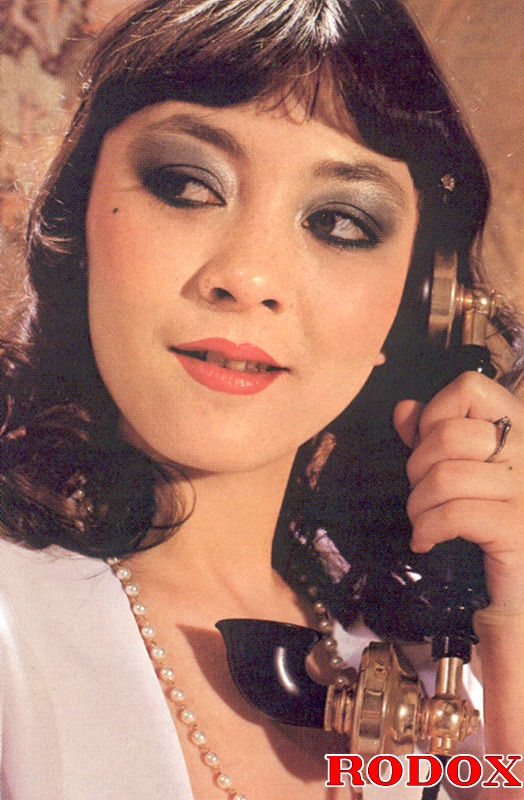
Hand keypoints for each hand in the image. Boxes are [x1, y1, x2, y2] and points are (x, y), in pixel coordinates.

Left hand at [394, 372, 523, 614]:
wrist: (519, 593)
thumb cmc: (487, 524)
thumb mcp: (460, 471)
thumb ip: (432, 435)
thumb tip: (404, 408)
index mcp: (518, 429)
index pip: (470, 388)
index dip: (434, 414)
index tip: (427, 448)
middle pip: (449, 434)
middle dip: (417, 467)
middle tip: (422, 494)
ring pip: (446, 476)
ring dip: (418, 505)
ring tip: (422, 522)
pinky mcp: (517, 530)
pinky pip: (454, 514)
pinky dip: (428, 529)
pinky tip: (426, 542)